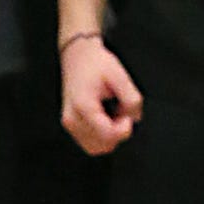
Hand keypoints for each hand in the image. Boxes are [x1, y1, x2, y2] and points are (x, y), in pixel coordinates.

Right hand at [60, 35, 142, 155]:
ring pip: (95, 147)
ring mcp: (69, 123)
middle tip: (120, 112)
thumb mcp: (120, 76)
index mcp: (83, 106)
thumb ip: (132, 99)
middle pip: (103, 145)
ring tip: (112, 116)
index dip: (125, 128)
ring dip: (110, 136)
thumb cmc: (95, 63)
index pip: (109, 135)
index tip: (127, 112)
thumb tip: (133, 118)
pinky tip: (105, 119)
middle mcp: (72, 118)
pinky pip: (90, 142)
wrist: (78, 55)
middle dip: (118, 133)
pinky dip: (101, 136)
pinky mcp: (71, 124)